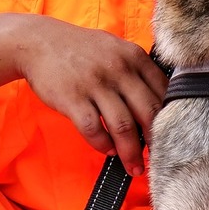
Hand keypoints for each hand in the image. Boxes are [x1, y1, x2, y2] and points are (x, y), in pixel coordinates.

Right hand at [16, 17, 167, 174]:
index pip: (163, 90)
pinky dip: (102, 144)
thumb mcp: (115, 48)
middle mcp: (118, 68)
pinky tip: (107, 150)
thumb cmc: (81, 49)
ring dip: (130, 152)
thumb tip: (158, 102)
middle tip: (158, 159)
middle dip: (155, 140)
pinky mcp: (73, 98)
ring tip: (134, 167)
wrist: (39, 42)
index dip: (169, 117)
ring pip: (123, 125)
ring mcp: (95, 83)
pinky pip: (93, 130)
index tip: (170, 135)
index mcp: (133, 56)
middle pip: (147, 111)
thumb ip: (136, 69)